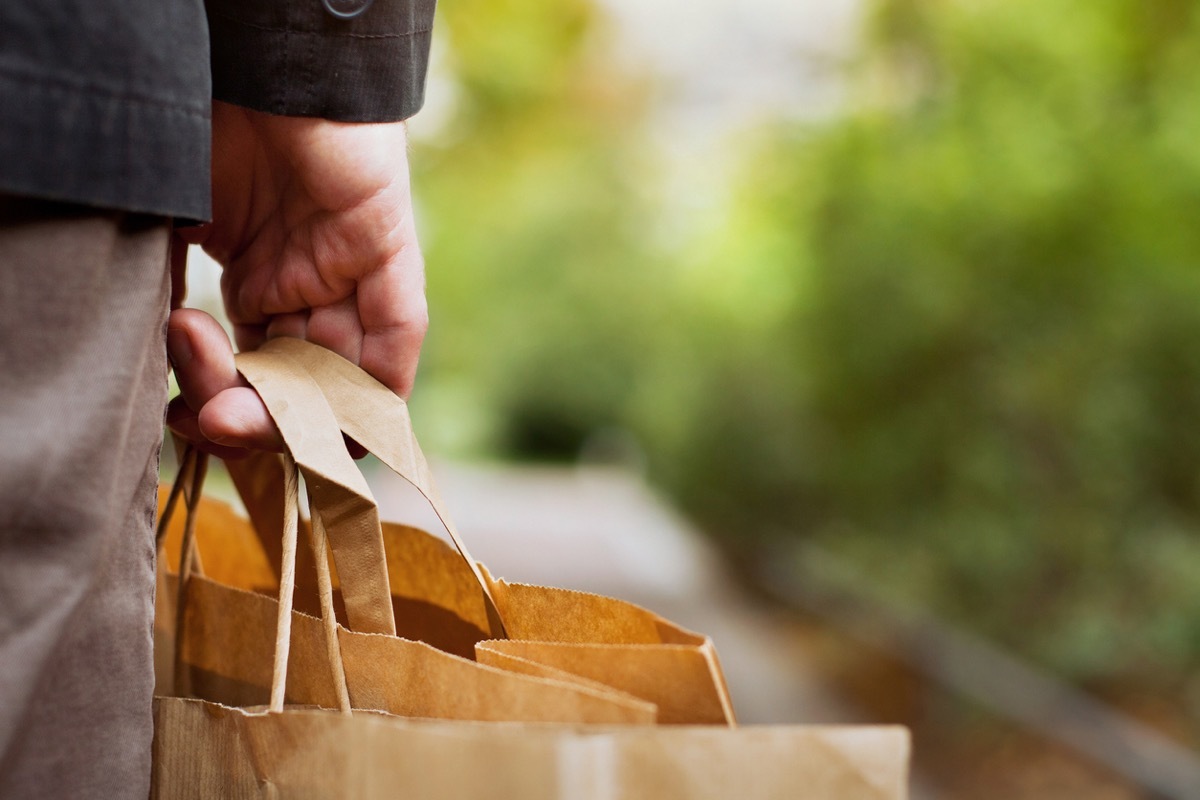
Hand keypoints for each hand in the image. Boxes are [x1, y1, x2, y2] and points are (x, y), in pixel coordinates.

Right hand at [168, 100, 425, 454]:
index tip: (183, 417)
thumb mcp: (177, 224)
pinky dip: (375, 383)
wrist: (250, 66)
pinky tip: (335, 419)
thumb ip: (173, 288)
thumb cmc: (206, 128)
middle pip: (298, 384)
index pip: (257, 371)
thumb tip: (156, 365)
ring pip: (340, 374)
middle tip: (203, 417)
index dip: (225, 406)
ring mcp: (350, 272)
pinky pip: (397, 332)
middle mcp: (310, 287)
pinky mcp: (389, 249)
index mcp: (261, 282)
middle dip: (250, 418)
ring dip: (294, 414)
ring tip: (231, 411)